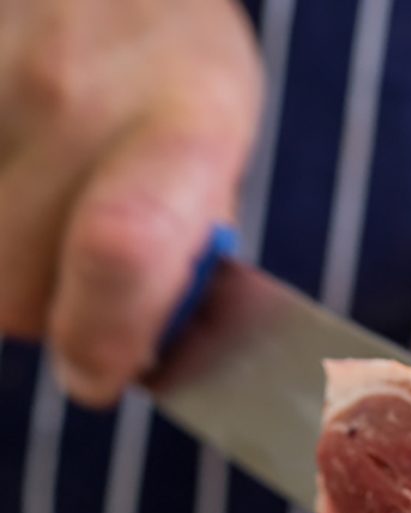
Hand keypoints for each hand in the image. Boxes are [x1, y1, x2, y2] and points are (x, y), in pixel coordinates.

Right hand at [0, 0, 261, 403]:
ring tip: (41, 216)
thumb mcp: (216, 147)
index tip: (95, 379)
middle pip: (15, 288)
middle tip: (79, 285)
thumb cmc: (175, 62)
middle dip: (48, 314)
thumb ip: (183, 253)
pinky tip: (12, 184)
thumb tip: (130, 358)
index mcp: (181, 128)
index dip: (100, 337)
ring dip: (3, 265)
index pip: (122, 251)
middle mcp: (71, 97)